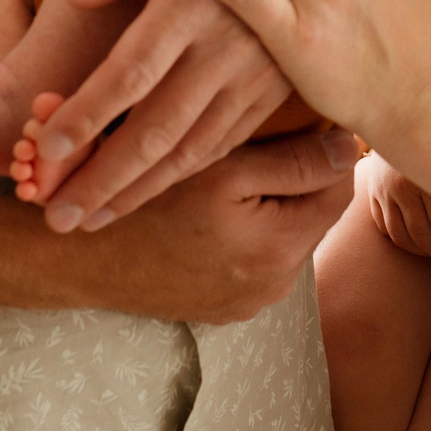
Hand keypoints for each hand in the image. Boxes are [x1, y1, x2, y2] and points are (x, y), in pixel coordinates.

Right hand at [0, 124, 358, 323]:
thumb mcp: (222, 168)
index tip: (306, 120)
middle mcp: (274, 286)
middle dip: (299, 177)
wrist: (79, 258)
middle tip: (270, 139)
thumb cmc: (145, 202)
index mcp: (279, 250)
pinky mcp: (227, 310)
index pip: (337, 189)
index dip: (325, 150)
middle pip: (314, 215)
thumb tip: (351, 146)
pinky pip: (259, 261)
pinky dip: (250, 232)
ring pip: (287, 236)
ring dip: (275, 203)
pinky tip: (222, 208)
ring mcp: (250, 304)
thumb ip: (293, 160)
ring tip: (243, 170)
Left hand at [11, 0, 296, 229]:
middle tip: (56, 218)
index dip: (86, 116)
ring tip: (94, 219)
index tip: (43, 150)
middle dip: (105, 179)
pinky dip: (188, 171)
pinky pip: (229, 140)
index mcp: (198, 0)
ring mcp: (262, 70)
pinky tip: (153, 186)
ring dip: (143, 189)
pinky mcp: (280, 84)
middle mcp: (232, 44)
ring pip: (197, 147)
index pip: (131, 72)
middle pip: (161, 128)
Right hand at [360, 150, 430, 261]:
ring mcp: (382, 190)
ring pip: (403, 238)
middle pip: (423, 236)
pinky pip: (386, 229)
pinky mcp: (371, 193)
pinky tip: (423, 243)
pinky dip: (405, 241)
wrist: (402, 107)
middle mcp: (399, 184)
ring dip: (427, 252)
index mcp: (424, 173)